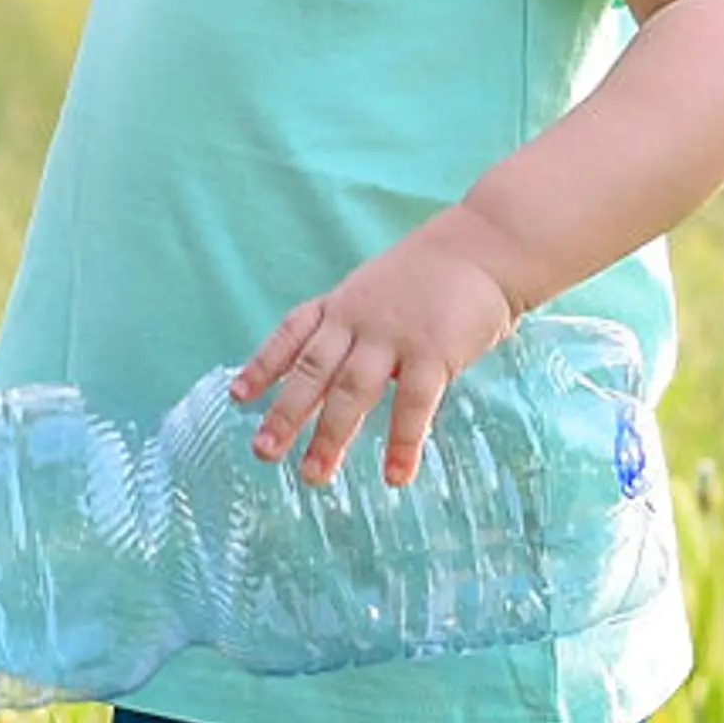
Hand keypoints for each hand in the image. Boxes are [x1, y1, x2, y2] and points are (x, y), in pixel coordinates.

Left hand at [235, 213, 532, 486]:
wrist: (485, 246)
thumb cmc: (434, 273)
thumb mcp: (377, 290)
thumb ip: (353, 325)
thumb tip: (332, 368)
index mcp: (341, 304)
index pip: (291, 334)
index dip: (263, 366)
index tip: (238, 396)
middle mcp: (357, 320)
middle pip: (312, 371)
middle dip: (285, 413)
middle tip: (263, 452)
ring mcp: (392, 336)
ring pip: (351, 391)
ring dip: (331, 437)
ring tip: (314, 476)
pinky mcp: (432, 352)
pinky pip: (412, 404)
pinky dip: (403, 442)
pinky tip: (396, 476)